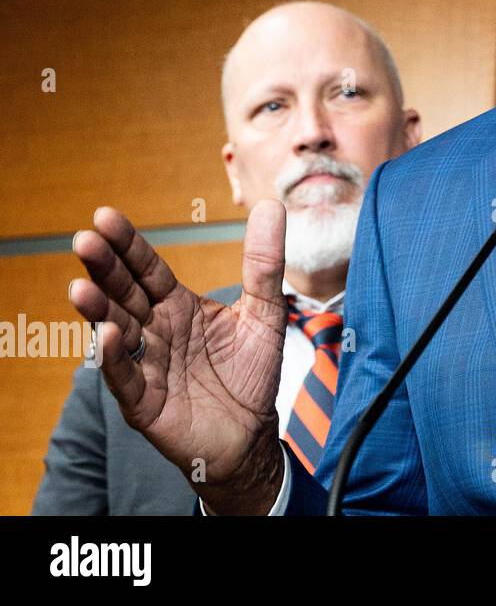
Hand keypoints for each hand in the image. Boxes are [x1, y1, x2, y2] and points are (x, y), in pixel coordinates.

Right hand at [68, 200, 287, 513]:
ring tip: (81, 287)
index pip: (147, 269)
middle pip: (124, 293)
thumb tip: (269, 206)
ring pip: (116, 332)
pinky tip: (108, 335)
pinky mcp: (145, 403)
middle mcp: (156, 331)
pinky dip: (116, 359)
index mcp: (178, 306)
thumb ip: (264, 263)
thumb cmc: (252, 373)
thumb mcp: (265, 312)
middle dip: (104, 268)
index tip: (106, 216)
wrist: (252, 434)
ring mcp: (147, 365)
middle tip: (84, 239)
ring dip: (98, 310)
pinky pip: (126, 379)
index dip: (128, 244)